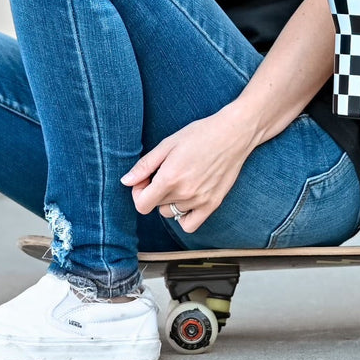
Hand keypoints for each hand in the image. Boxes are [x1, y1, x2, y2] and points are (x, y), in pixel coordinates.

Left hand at [120, 107, 258, 233]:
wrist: (233, 135)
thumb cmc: (200, 134)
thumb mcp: (167, 144)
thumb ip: (145, 166)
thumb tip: (126, 181)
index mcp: (169, 178)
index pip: (141, 205)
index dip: (138, 193)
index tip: (145, 181)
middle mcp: (184, 193)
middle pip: (156, 207)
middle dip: (154, 192)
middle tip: (165, 174)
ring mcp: (200, 201)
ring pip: (171, 213)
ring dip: (170, 201)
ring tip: (180, 181)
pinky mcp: (212, 205)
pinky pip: (190, 225)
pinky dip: (184, 216)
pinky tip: (187, 200)